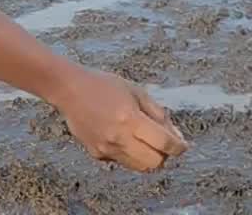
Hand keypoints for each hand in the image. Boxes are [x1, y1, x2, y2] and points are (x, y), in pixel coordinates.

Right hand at [52, 68, 188, 171]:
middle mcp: (118, 137)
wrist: (69, 90)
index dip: (178, 146)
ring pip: (139, 166)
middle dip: (164, 155)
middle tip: (162, 142)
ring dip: (148, 156)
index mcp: (130, 119)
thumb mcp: (136, 91)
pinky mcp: (96, 154)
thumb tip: (176, 135)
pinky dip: (130, 154)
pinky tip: (123, 136)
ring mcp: (106, 148)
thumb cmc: (104, 86)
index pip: (164, 143)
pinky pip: (122, 161)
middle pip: (154, 162)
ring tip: (143, 139)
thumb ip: (158, 114)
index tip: (182, 145)